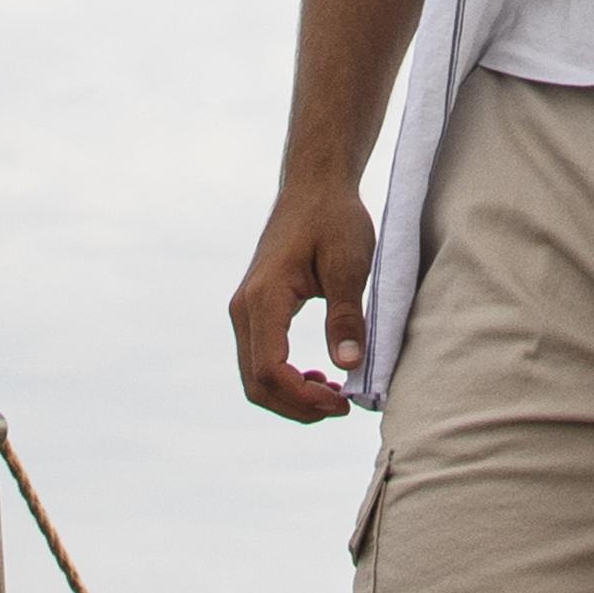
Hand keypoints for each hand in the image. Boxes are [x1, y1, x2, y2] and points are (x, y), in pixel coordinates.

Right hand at [228, 165, 377, 424]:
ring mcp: (245, 309)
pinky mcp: (254, 310)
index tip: (343, 403)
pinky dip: (284, 380)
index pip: (271, 369)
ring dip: (290, 397)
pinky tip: (316, 378)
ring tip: (332, 396)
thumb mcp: (349, 264)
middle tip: (341, 407)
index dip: (304, 398)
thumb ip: (347, 315)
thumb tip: (348, 366)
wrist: (314, 185)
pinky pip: (259, 359)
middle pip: (257, 383)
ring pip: (254, 376)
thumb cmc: (334, 218)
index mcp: (264, 297)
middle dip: (297, 406)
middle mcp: (244, 307)